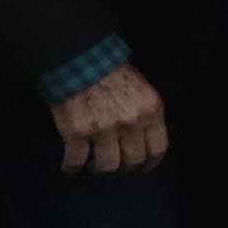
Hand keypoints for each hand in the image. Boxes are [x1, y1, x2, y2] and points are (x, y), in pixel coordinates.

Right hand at [52, 64, 167, 172]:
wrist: (81, 59)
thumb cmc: (113, 72)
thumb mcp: (142, 90)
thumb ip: (146, 114)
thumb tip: (143, 140)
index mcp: (150, 111)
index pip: (157, 149)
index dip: (149, 164)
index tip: (142, 168)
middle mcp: (131, 123)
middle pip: (132, 161)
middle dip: (124, 168)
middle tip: (114, 164)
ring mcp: (103, 129)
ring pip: (107, 166)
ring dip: (99, 168)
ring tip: (92, 164)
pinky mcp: (76, 132)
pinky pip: (76, 161)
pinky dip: (72, 167)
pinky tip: (70, 167)